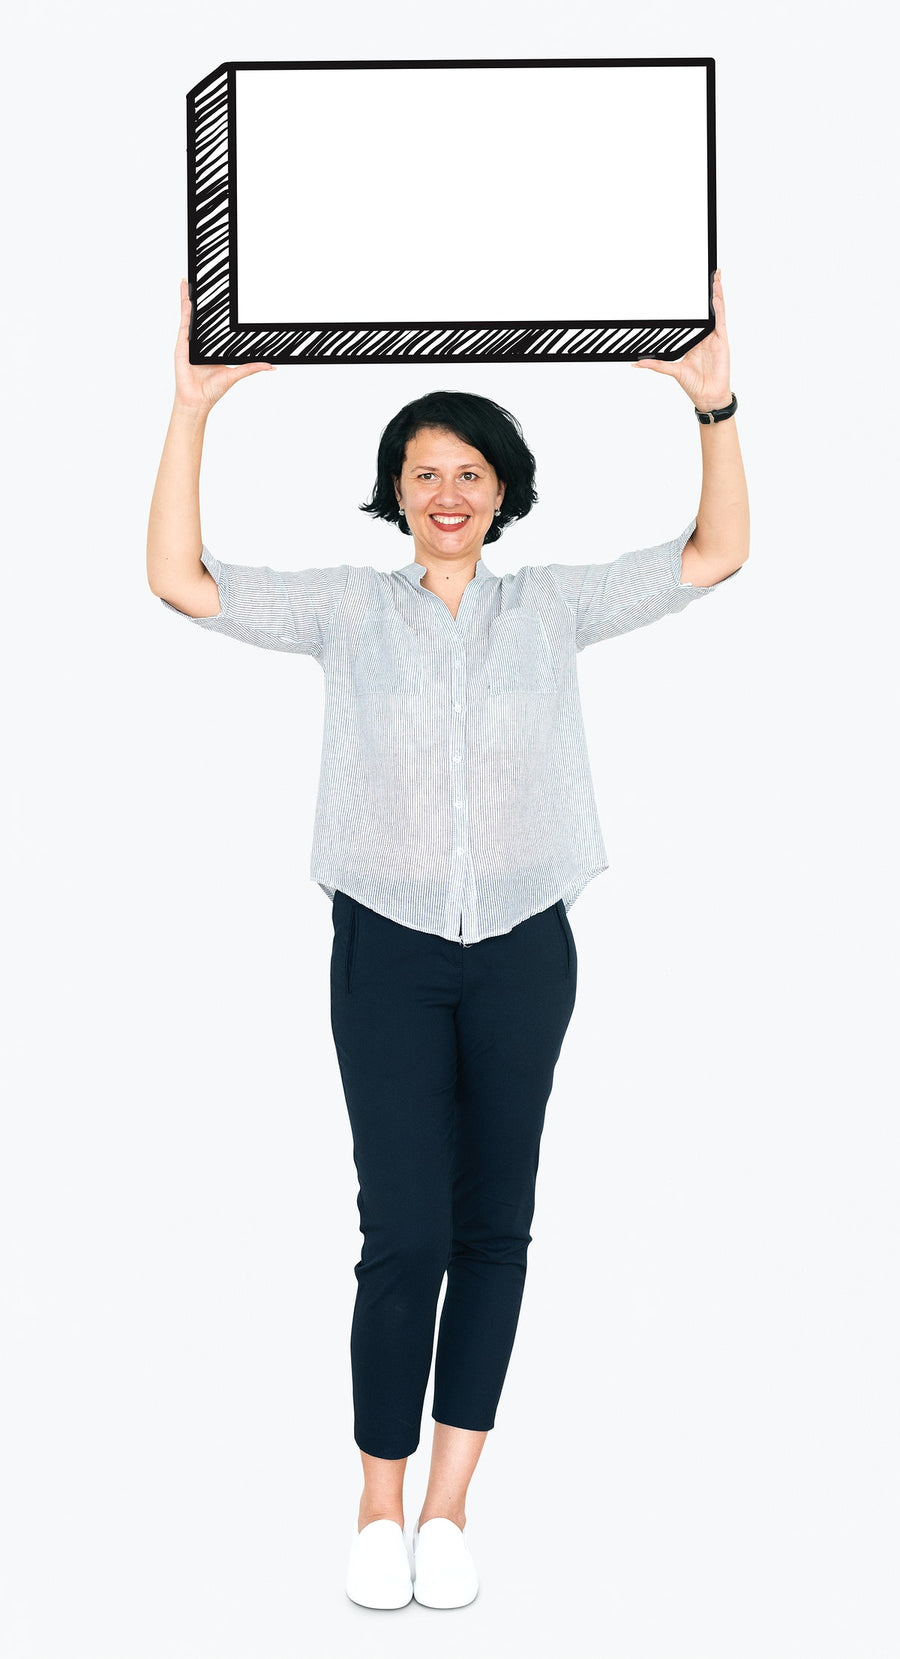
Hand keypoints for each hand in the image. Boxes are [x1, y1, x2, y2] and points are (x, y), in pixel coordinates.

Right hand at [173, 279, 275, 411]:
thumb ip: (251, 367)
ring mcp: (190, 341)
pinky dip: (185, 310)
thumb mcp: (236, 374)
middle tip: (206, 282)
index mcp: (212, 347)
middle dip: (202, 300)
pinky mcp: (182, 344)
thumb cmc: (212, 390)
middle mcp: (200, 342)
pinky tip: (187, 298)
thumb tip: (270, 365)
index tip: (224, 298)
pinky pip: (184, 323)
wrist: (197, 401)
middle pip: (201, 317)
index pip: (216, 325)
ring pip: (190, 316)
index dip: (218, 312)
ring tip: (191, 282)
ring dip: (189, 299)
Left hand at [632, 268, 731, 412]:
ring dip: (716, 294)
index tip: (689, 285)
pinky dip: (718, 310)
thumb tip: (637, 363)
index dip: (695, 301)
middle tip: (709, 273)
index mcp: (695, 339)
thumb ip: (656, 364)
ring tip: (715, 278)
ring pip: (717, 311)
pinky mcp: (722, 342)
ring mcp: (715, 337)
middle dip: (710, 290)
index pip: (696, 315)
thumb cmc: (694, 384)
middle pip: (708, 308)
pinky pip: (720, 322)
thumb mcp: (672, 370)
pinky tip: (715, 298)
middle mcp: (706, 335)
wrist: (707, 396)